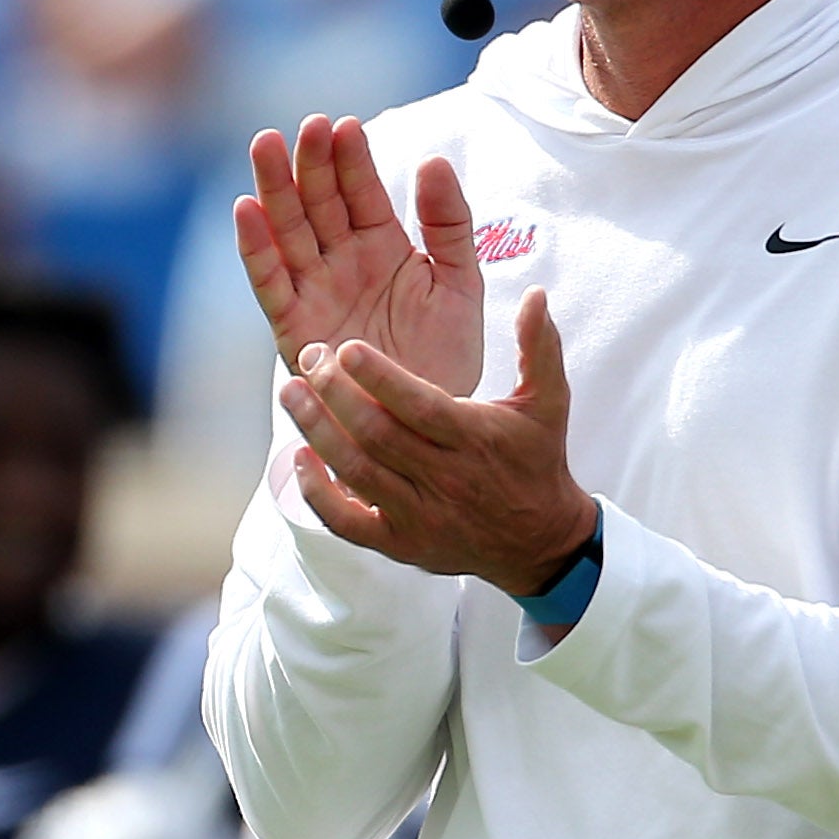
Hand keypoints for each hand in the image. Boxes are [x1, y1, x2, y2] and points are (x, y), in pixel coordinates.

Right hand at [237, 115, 482, 395]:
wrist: (429, 426)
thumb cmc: (446, 357)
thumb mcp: (460, 284)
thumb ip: (450, 225)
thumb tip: (434, 160)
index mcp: (383, 246)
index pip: (361, 191)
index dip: (353, 159)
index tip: (346, 126)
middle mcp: (342, 262)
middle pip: (318, 202)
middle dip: (310, 163)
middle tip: (308, 126)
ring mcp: (315, 291)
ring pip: (287, 231)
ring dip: (275, 189)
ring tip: (267, 145)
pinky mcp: (293, 327)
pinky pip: (269, 282)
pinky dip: (255, 248)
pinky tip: (246, 209)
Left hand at [280, 292, 597, 592]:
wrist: (539, 541)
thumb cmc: (537, 460)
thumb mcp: (548, 401)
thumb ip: (537, 346)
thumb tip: (535, 294)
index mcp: (474, 438)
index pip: (419, 406)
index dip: (379, 378)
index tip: (346, 347)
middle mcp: (444, 478)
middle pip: (377, 435)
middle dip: (335, 394)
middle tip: (309, 357)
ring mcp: (419, 515)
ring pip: (356, 472)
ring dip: (317, 432)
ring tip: (290, 392)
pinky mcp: (400, 544)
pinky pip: (348, 523)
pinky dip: (318, 494)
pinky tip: (300, 458)